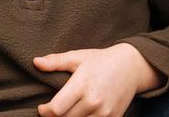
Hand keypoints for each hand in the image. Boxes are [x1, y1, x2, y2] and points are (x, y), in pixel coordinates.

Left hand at [34, 43, 159, 116]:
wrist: (132, 66)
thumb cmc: (102, 60)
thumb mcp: (78, 57)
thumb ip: (56, 61)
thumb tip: (35, 62)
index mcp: (82, 85)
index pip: (56, 109)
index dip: (45, 111)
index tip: (43, 107)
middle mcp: (93, 101)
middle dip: (56, 116)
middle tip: (56, 109)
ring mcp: (104, 112)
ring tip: (69, 111)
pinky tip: (82, 114)